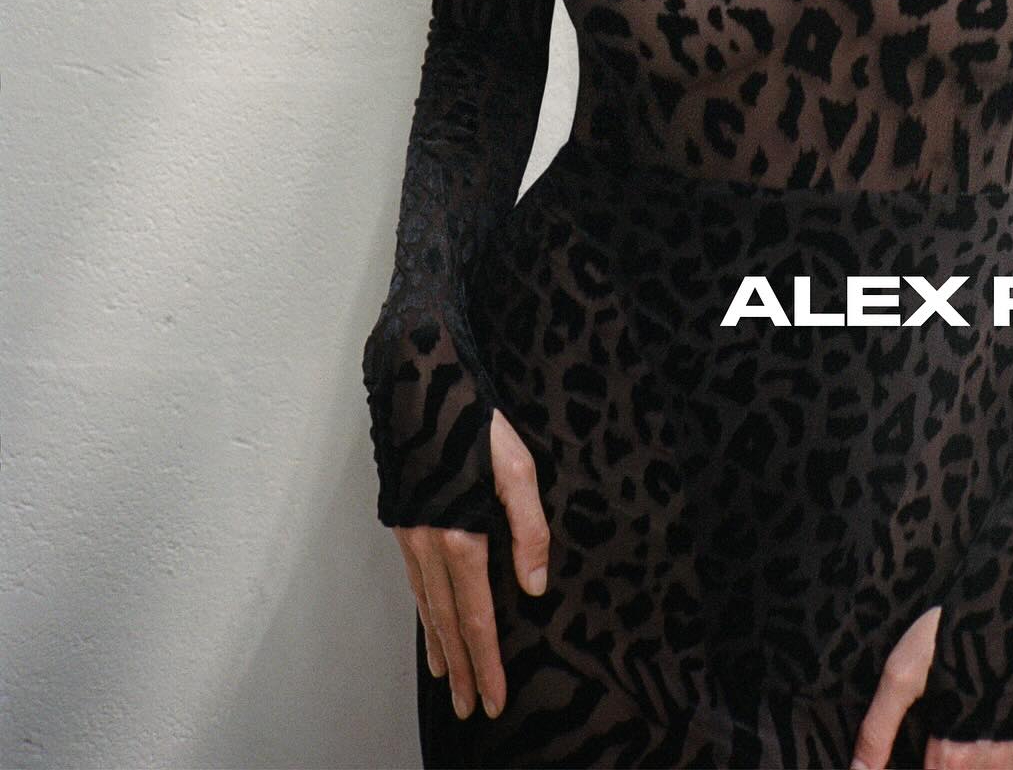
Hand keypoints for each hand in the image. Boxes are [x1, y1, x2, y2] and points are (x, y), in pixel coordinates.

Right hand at [392, 405, 550, 722]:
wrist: (419, 379)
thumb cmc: (475, 417)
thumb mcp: (517, 466)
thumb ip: (528, 529)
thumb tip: (534, 588)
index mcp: (460, 536)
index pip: (476, 617)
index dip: (487, 661)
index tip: (494, 700)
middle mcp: (429, 544)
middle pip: (446, 621)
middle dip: (461, 668)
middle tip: (469, 709)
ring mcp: (411, 533)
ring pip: (426, 604)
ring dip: (439, 645)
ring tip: (447, 679)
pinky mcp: (403, 518)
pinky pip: (414, 580)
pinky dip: (423, 610)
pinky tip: (429, 620)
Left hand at [849, 605, 1012, 769]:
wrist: (1011, 601)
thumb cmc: (954, 634)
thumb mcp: (902, 675)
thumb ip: (877, 730)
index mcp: (955, 757)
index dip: (920, 769)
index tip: (922, 756)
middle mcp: (994, 766)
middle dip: (949, 768)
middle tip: (941, 750)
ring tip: (967, 755)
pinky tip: (1011, 760)